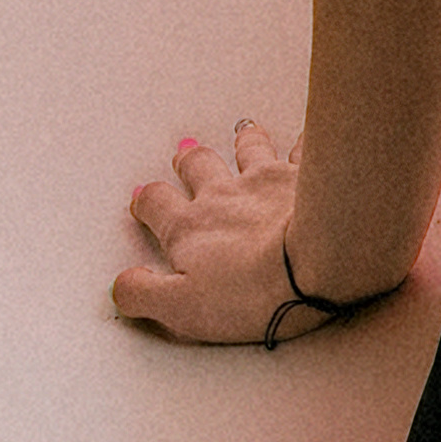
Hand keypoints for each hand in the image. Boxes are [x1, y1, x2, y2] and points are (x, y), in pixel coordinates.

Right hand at [115, 115, 319, 343]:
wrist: (319, 260)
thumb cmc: (254, 288)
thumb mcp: (182, 308)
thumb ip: (144, 295)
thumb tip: (122, 288)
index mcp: (189, 228)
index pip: (157, 205)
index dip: (148, 202)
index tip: (144, 199)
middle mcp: (224, 196)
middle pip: (199, 166)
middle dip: (188, 161)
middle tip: (184, 155)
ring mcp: (266, 180)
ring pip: (249, 149)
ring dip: (243, 141)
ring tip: (242, 133)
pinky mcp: (307, 176)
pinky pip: (303, 150)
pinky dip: (303, 143)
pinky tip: (305, 138)